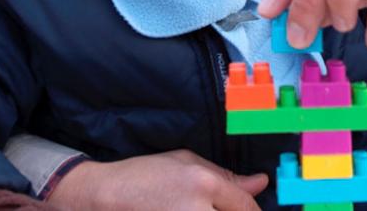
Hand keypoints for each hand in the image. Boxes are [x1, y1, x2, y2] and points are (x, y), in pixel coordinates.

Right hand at [47, 149, 268, 210]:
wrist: (107, 197)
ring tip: (195, 208)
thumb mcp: (185, 162)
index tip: (249, 209)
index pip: (247, 207)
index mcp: (204, 184)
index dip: (251, 210)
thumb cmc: (144, 175)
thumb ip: (226, 175)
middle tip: (214, 207)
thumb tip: (259, 183)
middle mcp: (198, 210)